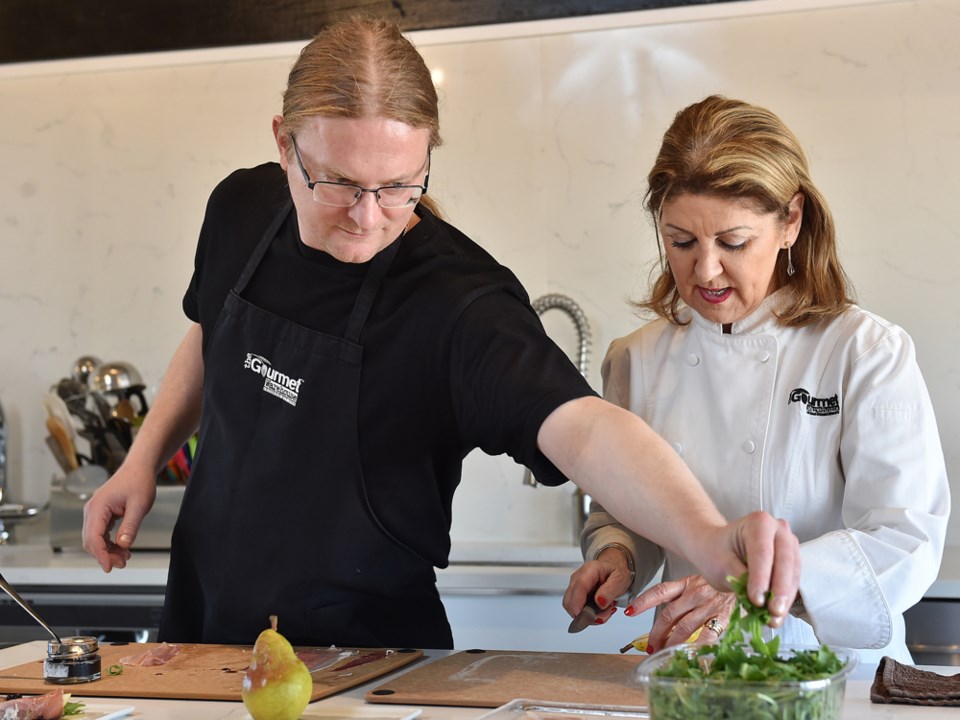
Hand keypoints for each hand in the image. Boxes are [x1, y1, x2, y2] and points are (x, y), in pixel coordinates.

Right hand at [82, 461, 156, 571]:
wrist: (139, 469)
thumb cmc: (139, 482)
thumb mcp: (139, 505)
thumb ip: (130, 526)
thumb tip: (123, 545)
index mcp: (98, 507)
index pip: (92, 537)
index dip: (100, 554)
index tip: (109, 566)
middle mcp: (92, 510)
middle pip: (91, 541)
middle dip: (105, 555)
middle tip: (122, 563)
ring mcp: (95, 512)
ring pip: (95, 539)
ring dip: (108, 551)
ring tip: (125, 558)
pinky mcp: (101, 514)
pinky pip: (101, 533)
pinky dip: (110, 543)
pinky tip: (122, 548)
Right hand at [562, 548, 633, 624]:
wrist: (613, 568)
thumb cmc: (615, 571)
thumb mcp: (619, 579)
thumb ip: (610, 590)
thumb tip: (599, 602)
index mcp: (590, 570)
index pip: (579, 587)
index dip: (578, 602)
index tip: (583, 615)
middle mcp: (578, 578)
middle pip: (570, 600)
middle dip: (585, 614)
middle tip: (604, 614)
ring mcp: (575, 587)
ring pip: (573, 608)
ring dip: (589, 616)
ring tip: (605, 610)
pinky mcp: (575, 596)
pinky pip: (577, 610)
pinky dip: (588, 615)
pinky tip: (600, 610)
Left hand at [625, 575, 734, 652]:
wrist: (749, 577)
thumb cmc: (722, 585)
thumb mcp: (699, 583)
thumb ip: (683, 597)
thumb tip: (666, 620)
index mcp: (686, 583)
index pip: (660, 591)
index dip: (642, 601)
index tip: (628, 611)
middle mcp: (695, 593)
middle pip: (668, 615)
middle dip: (656, 633)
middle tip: (650, 646)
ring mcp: (709, 604)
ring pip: (683, 627)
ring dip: (671, 643)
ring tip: (664, 653)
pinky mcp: (724, 616)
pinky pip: (707, 635)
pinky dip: (697, 646)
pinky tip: (689, 654)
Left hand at [695, 511, 799, 626]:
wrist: (718, 547)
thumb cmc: (716, 552)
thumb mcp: (720, 563)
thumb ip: (739, 577)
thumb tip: (758, 600)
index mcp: (759, 522)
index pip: (762, 552)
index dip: (761, 578)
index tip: (756, 600)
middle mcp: (779, 529)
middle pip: (784, 561)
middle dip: (779, 590)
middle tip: (772, 612)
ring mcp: (789, 544)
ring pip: (792, 573)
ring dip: (785, 599)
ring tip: (775, 620)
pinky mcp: (793, 560)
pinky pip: (793, 580)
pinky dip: (786, 599)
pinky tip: (777, 616)